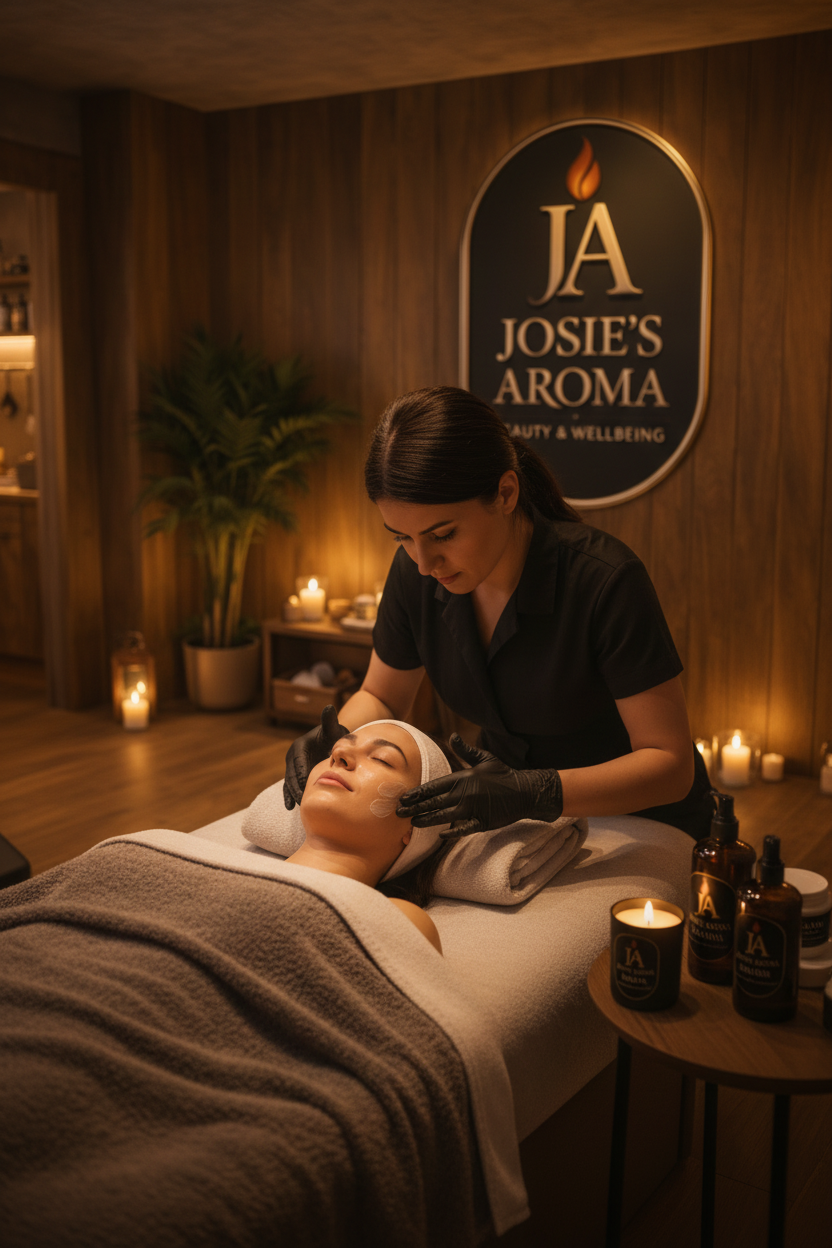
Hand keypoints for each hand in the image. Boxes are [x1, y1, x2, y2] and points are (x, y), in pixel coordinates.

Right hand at [283, 705, 348, 808]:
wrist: (334, 742)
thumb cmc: (335, 736)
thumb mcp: (333, 729)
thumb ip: (330, 721)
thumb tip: (329, 708)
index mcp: (299, 746)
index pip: (298, 762)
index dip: (300, 774)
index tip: (304, 786)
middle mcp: (293, 756)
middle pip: (291, 774)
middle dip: (295, 788)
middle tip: (302, 800)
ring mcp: (293, 767)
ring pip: (289, 782)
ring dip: (293, 794)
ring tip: (299, 806)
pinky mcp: (296, 775)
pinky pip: (290, 787)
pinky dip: (290, 796)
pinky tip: (292, 807)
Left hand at [396, 734, 562, 835]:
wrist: (525, 791)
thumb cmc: (503, 774)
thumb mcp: (484, 758)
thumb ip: (465, 750)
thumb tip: (452, 735)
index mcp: (463, 778)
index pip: (434, 787)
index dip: (417, 793)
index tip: (403, 798)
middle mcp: (465, 793)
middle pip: (434, 802)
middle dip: (415, 808)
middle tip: (398, 813)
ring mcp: (473, 809)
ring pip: (444, 816)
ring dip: (427, 820)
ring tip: (413, 823)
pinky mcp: (482, 822)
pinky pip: (463, 829)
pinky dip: (452, 832)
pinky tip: (441, 836)